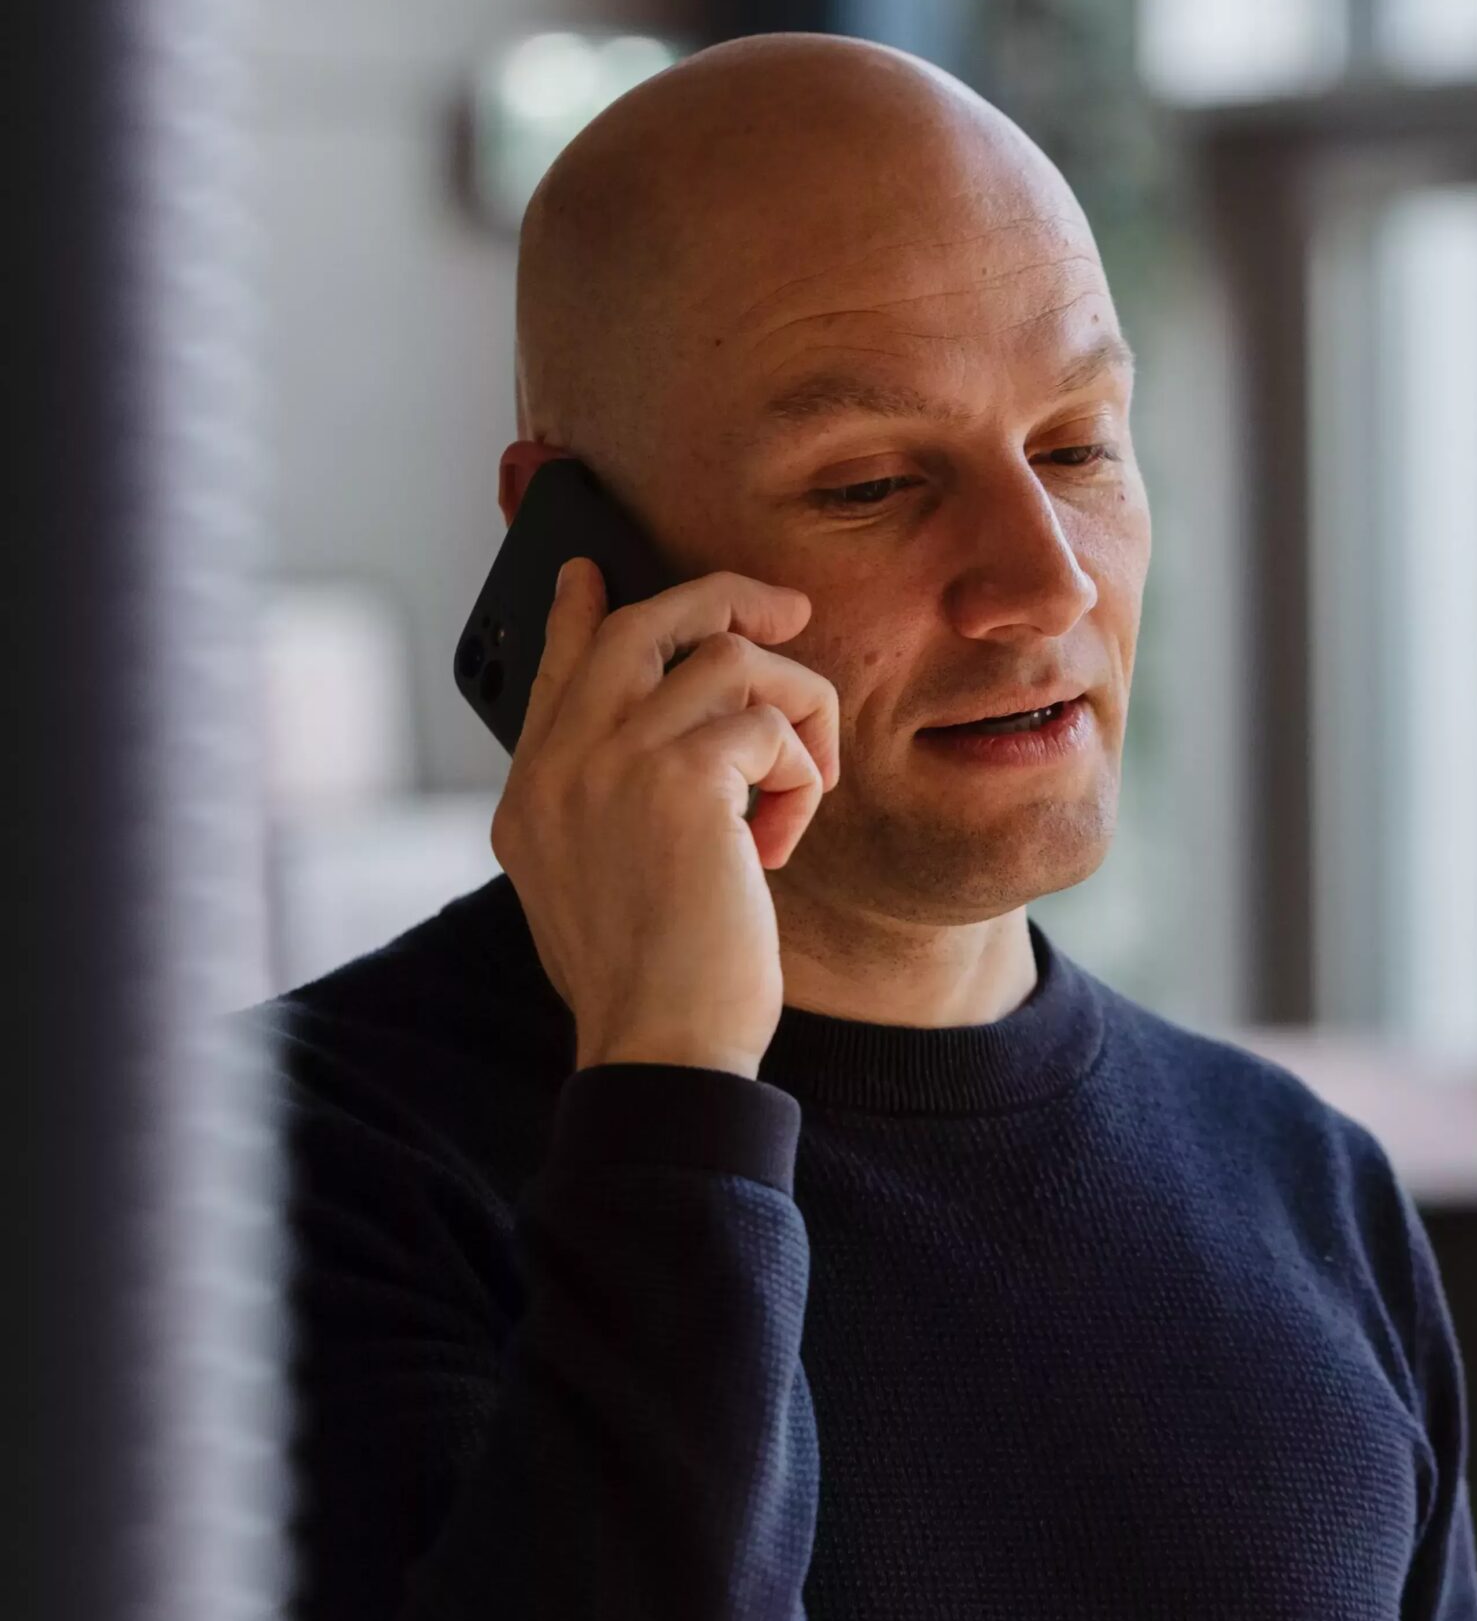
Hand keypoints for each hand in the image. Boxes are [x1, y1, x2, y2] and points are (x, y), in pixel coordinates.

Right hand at [490, 557, 838, 1078]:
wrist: (661, 1048)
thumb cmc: (649, 984)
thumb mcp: (596, 885)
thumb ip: (606, 807)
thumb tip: (662, 746)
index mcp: (532, 793)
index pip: (555, 668)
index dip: (581, 611)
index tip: (590, 572)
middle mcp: (560, 764)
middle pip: (641, 623)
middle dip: (724, 600)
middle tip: (789, 613)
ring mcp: (613, 762)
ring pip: (729, 659)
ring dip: (794, 714)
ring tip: (801, 790)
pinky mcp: (682, 778)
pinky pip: (770, 726)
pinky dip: (799, 774)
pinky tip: (781, 842)